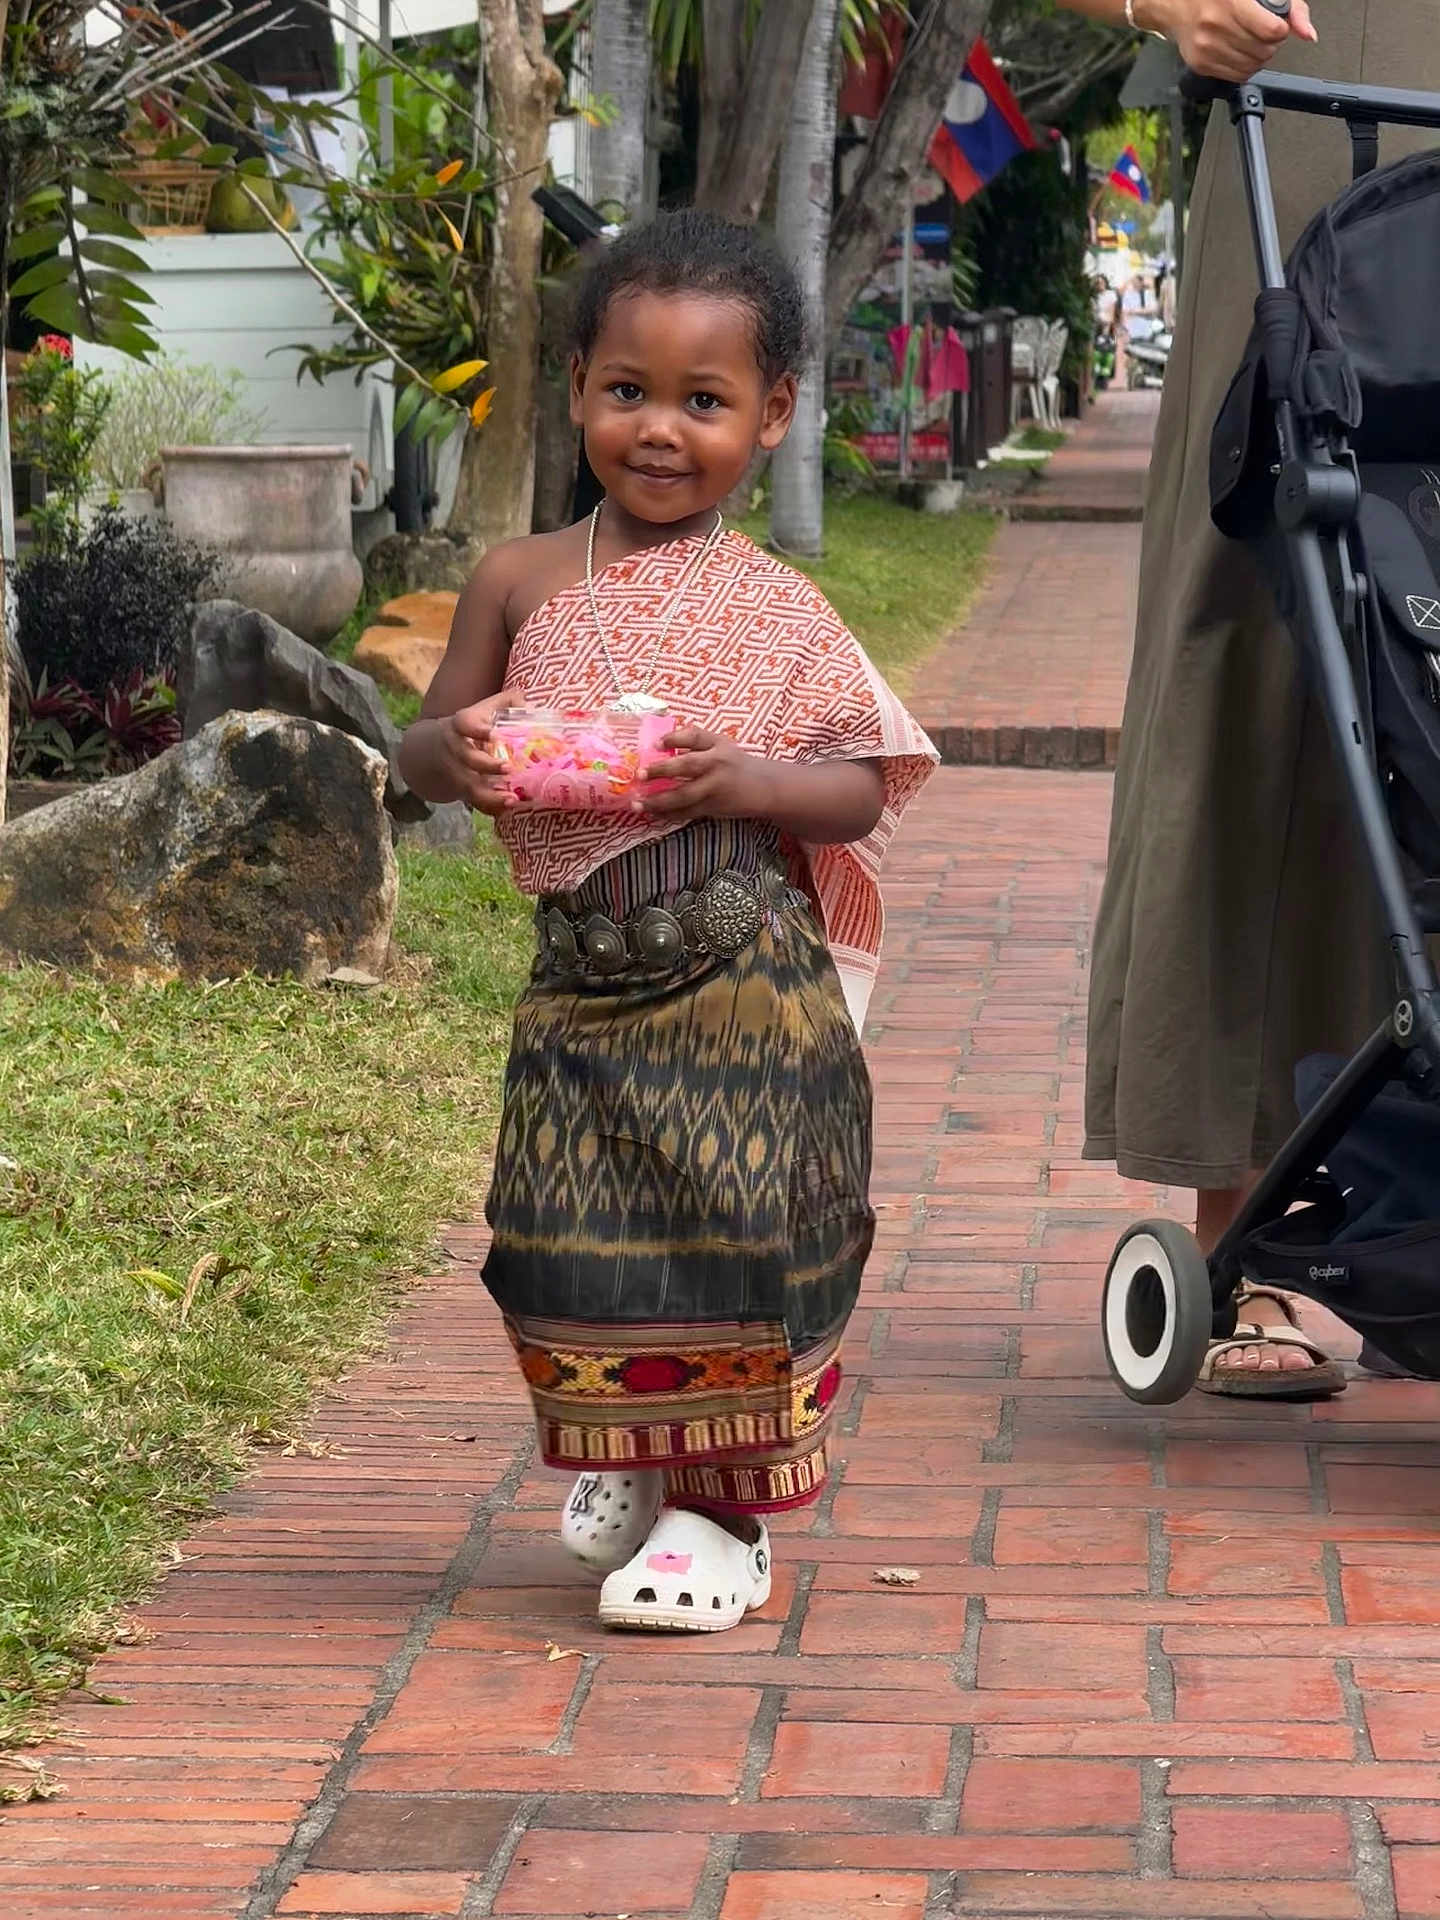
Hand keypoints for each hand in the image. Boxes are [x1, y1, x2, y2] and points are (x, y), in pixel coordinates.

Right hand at [437, 694, 512, 816]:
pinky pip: (474, 802)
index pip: (465, 724)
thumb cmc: (470, 725)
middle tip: (509, 768)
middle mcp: (456, 748)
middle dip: (488, 765)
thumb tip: (529, 706)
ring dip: (490, 796)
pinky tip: (507, 809)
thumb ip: (507, 702)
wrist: (431, 748)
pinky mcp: (461, 789)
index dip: (479, 730)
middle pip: (468, 759)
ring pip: (470, 786)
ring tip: (512, 799)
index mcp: (461, 725)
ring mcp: (457, 772)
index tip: (494, 734)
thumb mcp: (483, 708)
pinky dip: (490, 808)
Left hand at [637, 726, 773, 824]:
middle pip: (688, 765)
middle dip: (662, 770)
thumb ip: (695, 742)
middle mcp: (717, 765)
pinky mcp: (714, 807)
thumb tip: (659, 745)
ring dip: (659, 801)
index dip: (675, 738)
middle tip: (640, 774)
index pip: (695, 736)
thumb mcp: (722, 745)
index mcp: (718, 745)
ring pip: (684, 795)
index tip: (656, 744)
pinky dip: (669, 815)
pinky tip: (653, 814)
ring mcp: (715, 788)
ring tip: (638, 804)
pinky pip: (688, 812)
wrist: (765, 788)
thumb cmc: (736, 764)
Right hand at [1147, 0, 1315, 80]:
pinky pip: (1237, 76)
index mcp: (1232, 2)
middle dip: (1270, 43)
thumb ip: (1292, 7)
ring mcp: (1207, 47)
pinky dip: (1245, 67)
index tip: (1275, 23)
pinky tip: (1239, 51)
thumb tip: (1307, 34)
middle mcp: (1216, 25)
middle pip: (1265, 50)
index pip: (1273, 30)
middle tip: (1261, 31)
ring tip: (1249, 40)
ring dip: (1258, 56)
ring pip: (1253, 66)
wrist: (1177, 3)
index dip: (1280, 29)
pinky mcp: (1201, 63)